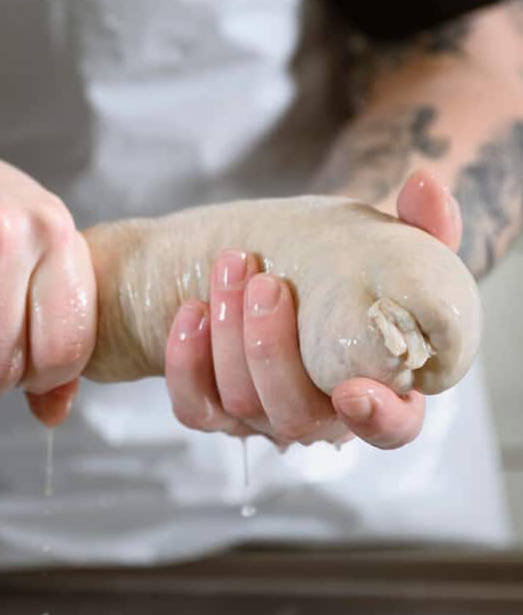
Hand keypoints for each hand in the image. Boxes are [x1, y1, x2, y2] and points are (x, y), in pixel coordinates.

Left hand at [164, 169, 461, 449]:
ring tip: (230, 266)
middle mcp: (319, 413)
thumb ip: (423, 223)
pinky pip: (194, 409)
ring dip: (231, 336)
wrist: (259, 258)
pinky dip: (186, 362)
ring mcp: (263, 416)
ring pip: (243, 405)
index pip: (391, 430)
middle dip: (273, 349)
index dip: (377, 419)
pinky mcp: (212, 408)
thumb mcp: (385, 241)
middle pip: (297, 416)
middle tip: (266, 283)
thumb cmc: (336, 261)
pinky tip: (192, 311)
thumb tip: (427, 184)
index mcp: (378, 384)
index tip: (351, 390)